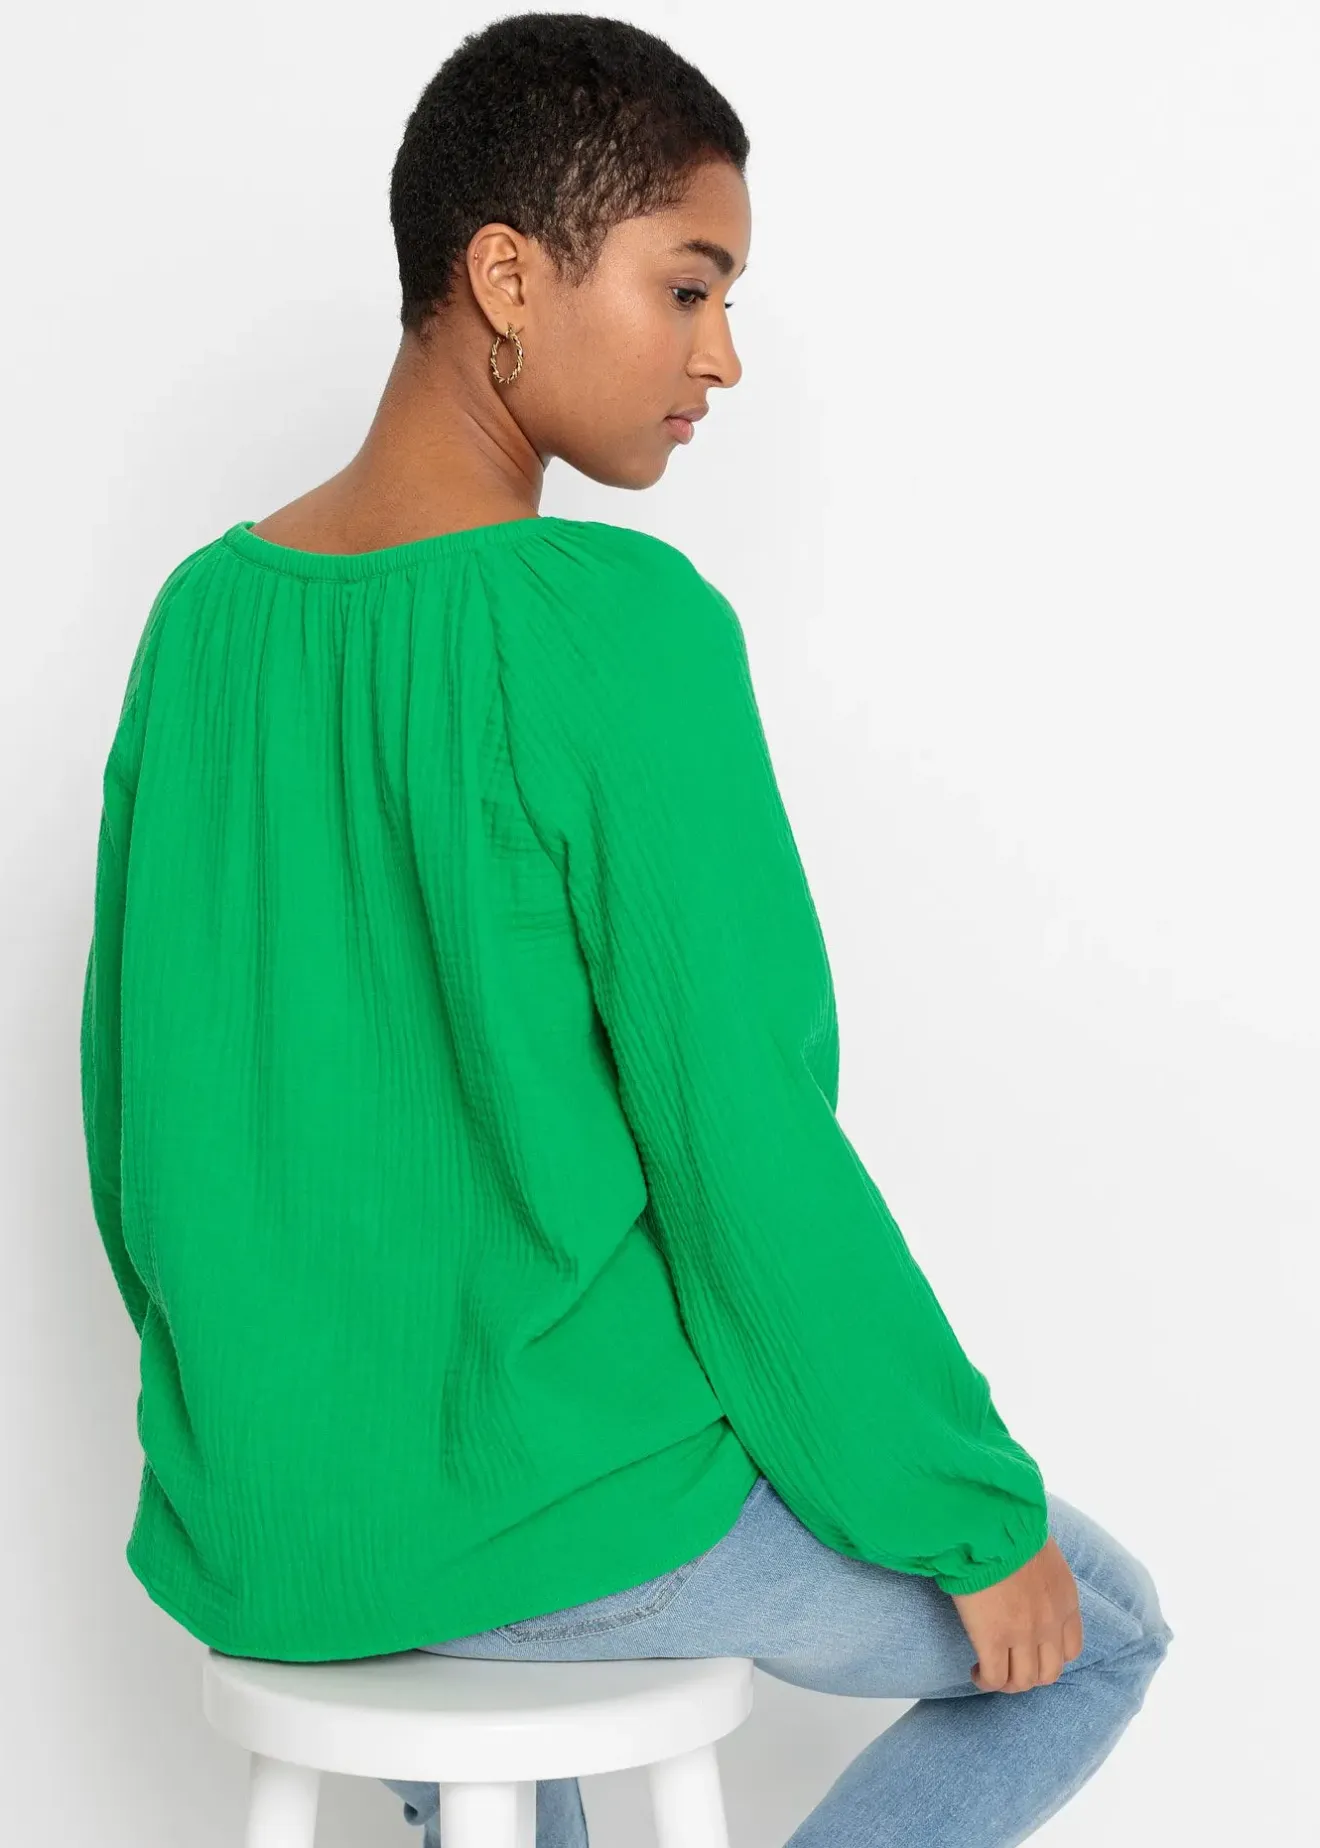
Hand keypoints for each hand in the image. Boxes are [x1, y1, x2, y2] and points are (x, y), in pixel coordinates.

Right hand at [950, 1535, 1083, 1691]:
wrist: (989, 1527)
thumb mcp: (1042, 1552)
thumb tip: (1023, 1577)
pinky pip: (995, 1677)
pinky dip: (986, 1680)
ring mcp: (1023, 1635)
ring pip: (1023, 1681)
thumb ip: (1041, 1574)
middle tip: (1011, 1666)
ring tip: (991, 1673)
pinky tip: (976, 1672)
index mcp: (1065, 1601)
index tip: (1033, 1652)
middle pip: (1049, 1672)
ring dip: (1008, 1682)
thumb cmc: (1010, 1526)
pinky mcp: (993, 1639)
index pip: (1071, 1649)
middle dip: (1030, 1675)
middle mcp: (1050, 1623)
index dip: (1051, 1657)